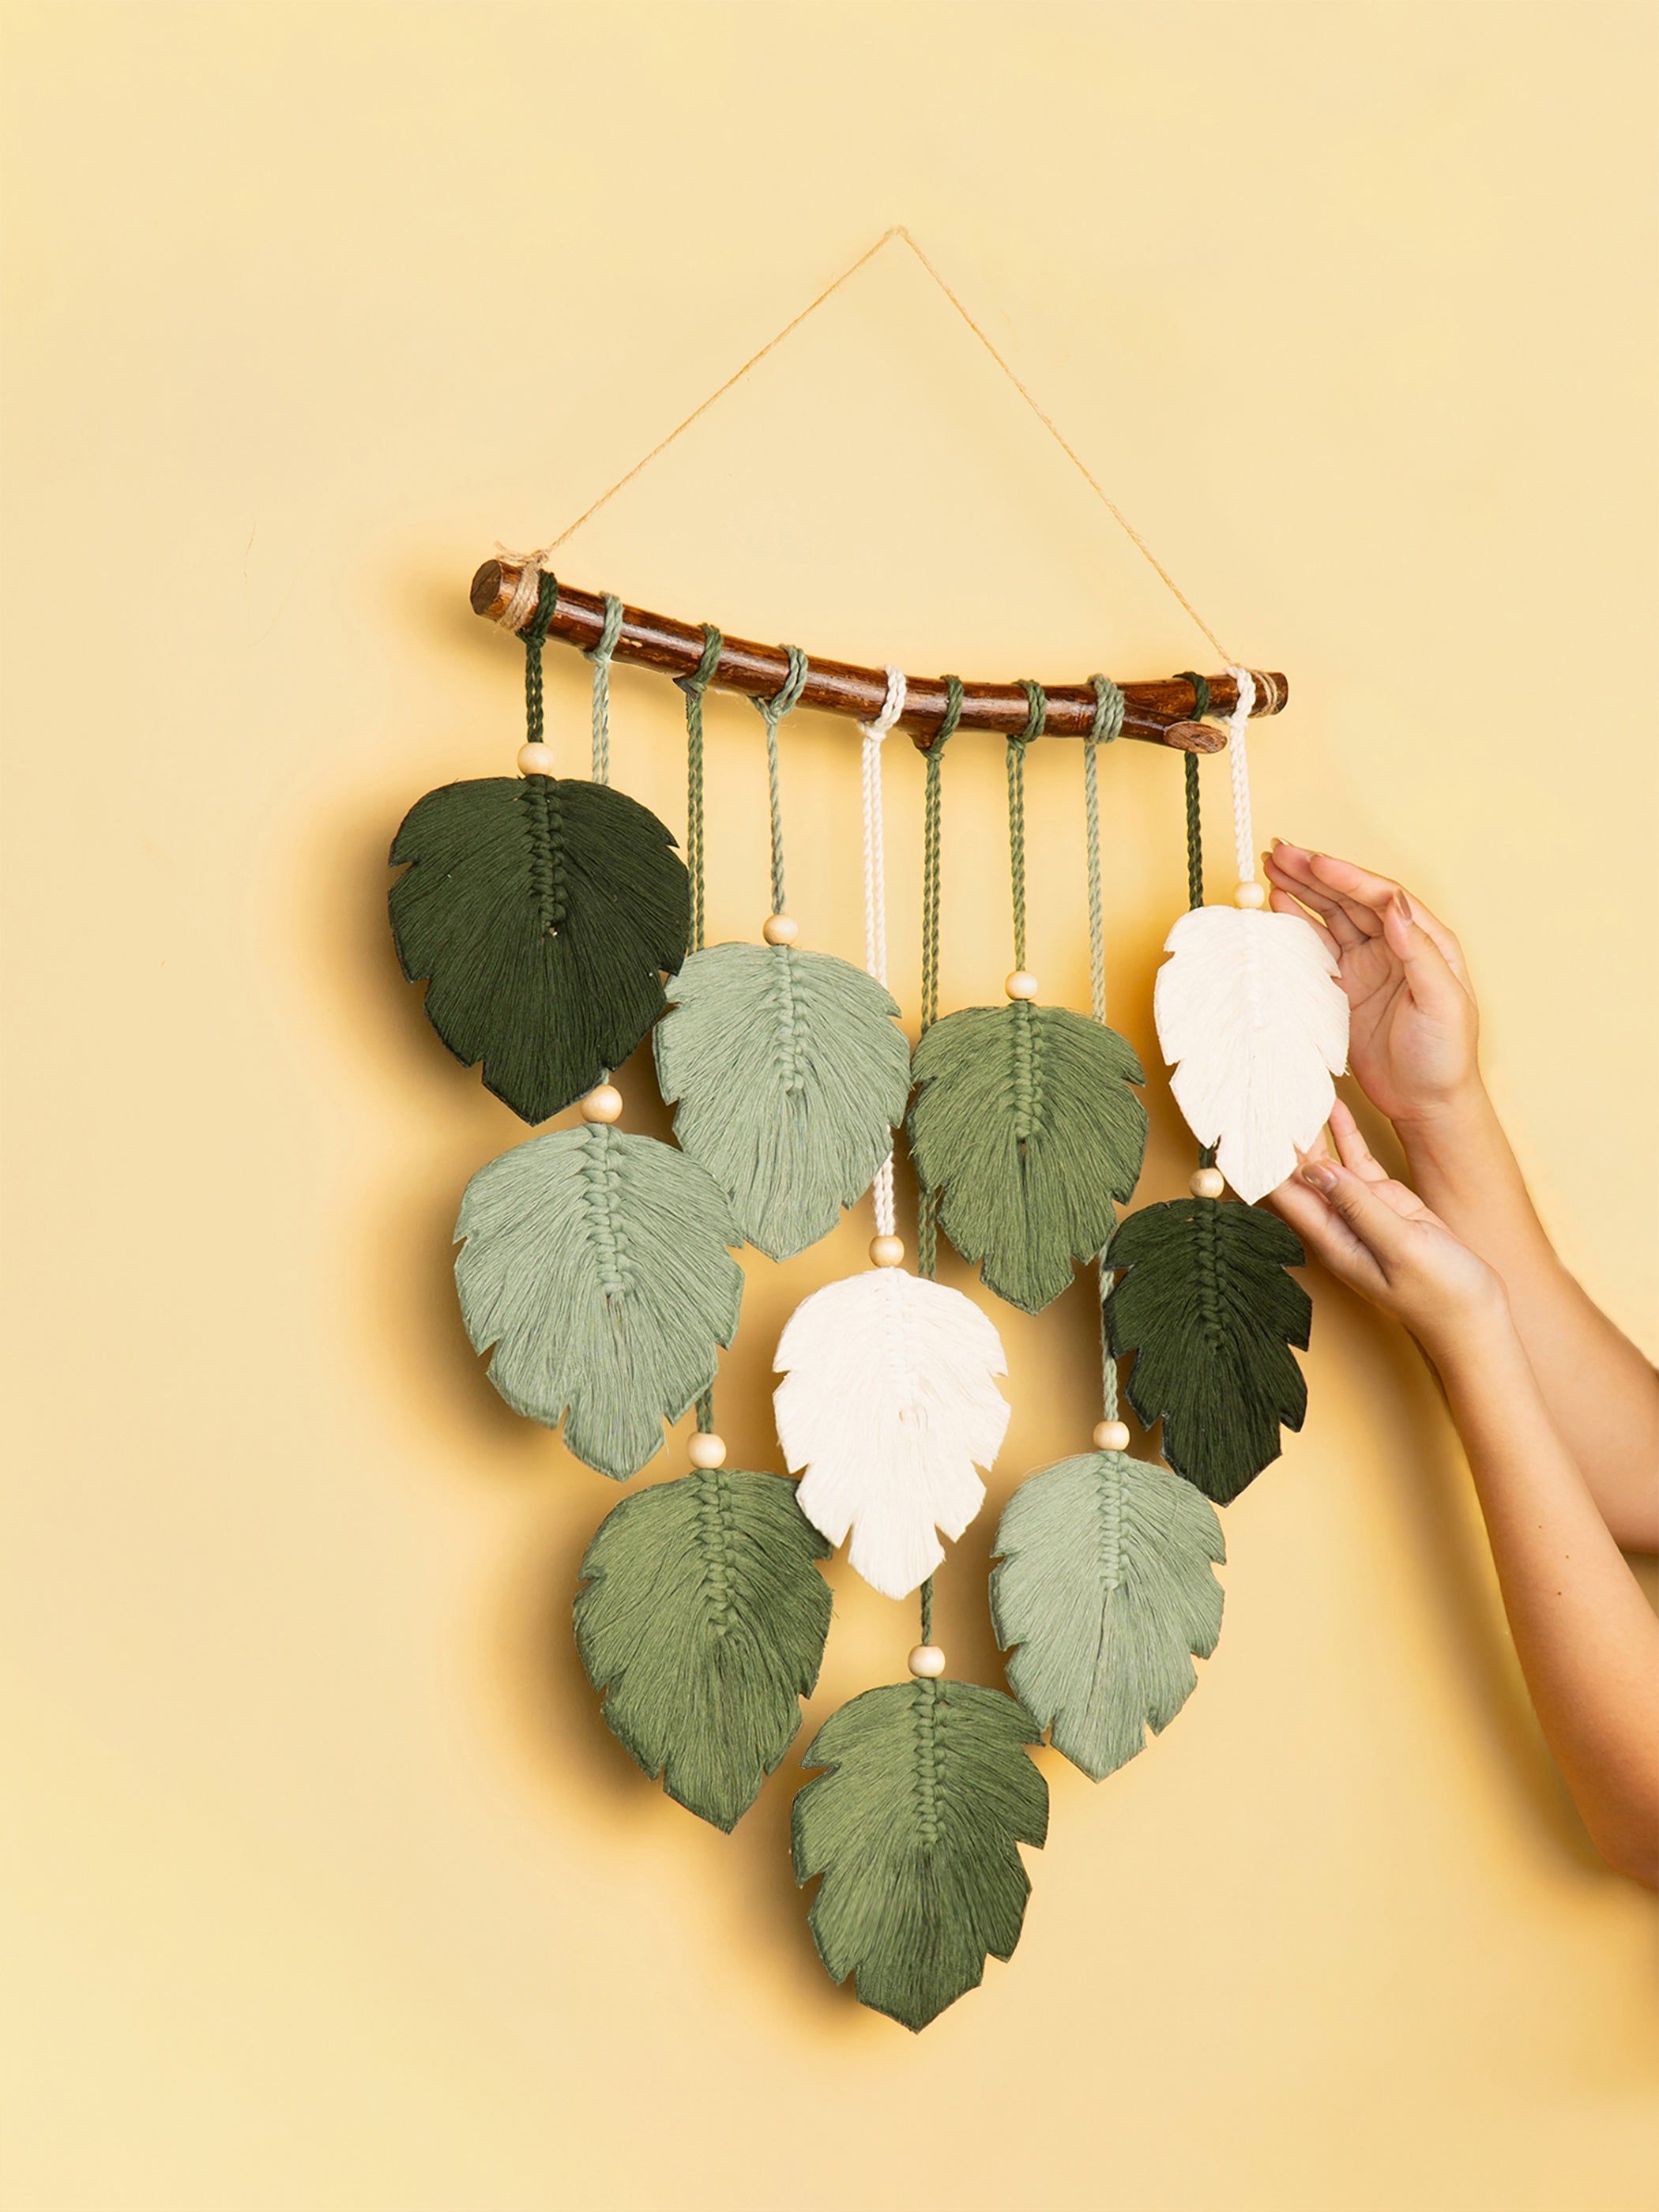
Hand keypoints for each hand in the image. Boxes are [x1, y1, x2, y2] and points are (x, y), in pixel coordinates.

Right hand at [1264, 843, 1479, 1128]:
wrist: (1426, 1103)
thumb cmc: (1445, 1056)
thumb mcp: (1443, 1002)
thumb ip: (1418, 952)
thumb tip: (1395, 907)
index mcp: (1425, 941)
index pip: (1383, 897)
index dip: (1347, 877)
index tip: (1315, 862)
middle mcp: (1395, 945)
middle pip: (1351, 898)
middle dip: (1316, 873)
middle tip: (1280, 852)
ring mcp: (1367, 964)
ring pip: (1331, 916)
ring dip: (1303, 891)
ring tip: (1273, 867)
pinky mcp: (1345, 986)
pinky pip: (1318, 947)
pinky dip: (1297, 925)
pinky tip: (1279, 906)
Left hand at [1271, 1101, 1503, 1352]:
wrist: (1476, 1314)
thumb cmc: (1440, 1294)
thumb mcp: (1400, 1247)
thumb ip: (1358, 1207)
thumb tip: (1314, 1169)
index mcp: (1331, 1239)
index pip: (1282, 1194)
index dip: (1262, 1160)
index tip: (1245, 1125)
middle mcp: (1336, 1222)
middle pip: (1296, 1174)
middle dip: (1278, 1139)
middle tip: (1262, 1092)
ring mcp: (1359, 1210)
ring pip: (1324, 1161)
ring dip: (1308, 1129)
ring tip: (1290, 1089)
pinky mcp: (1384, 1200)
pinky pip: (1356, 1161)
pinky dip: (1344, 1134)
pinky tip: (1333, 1105)